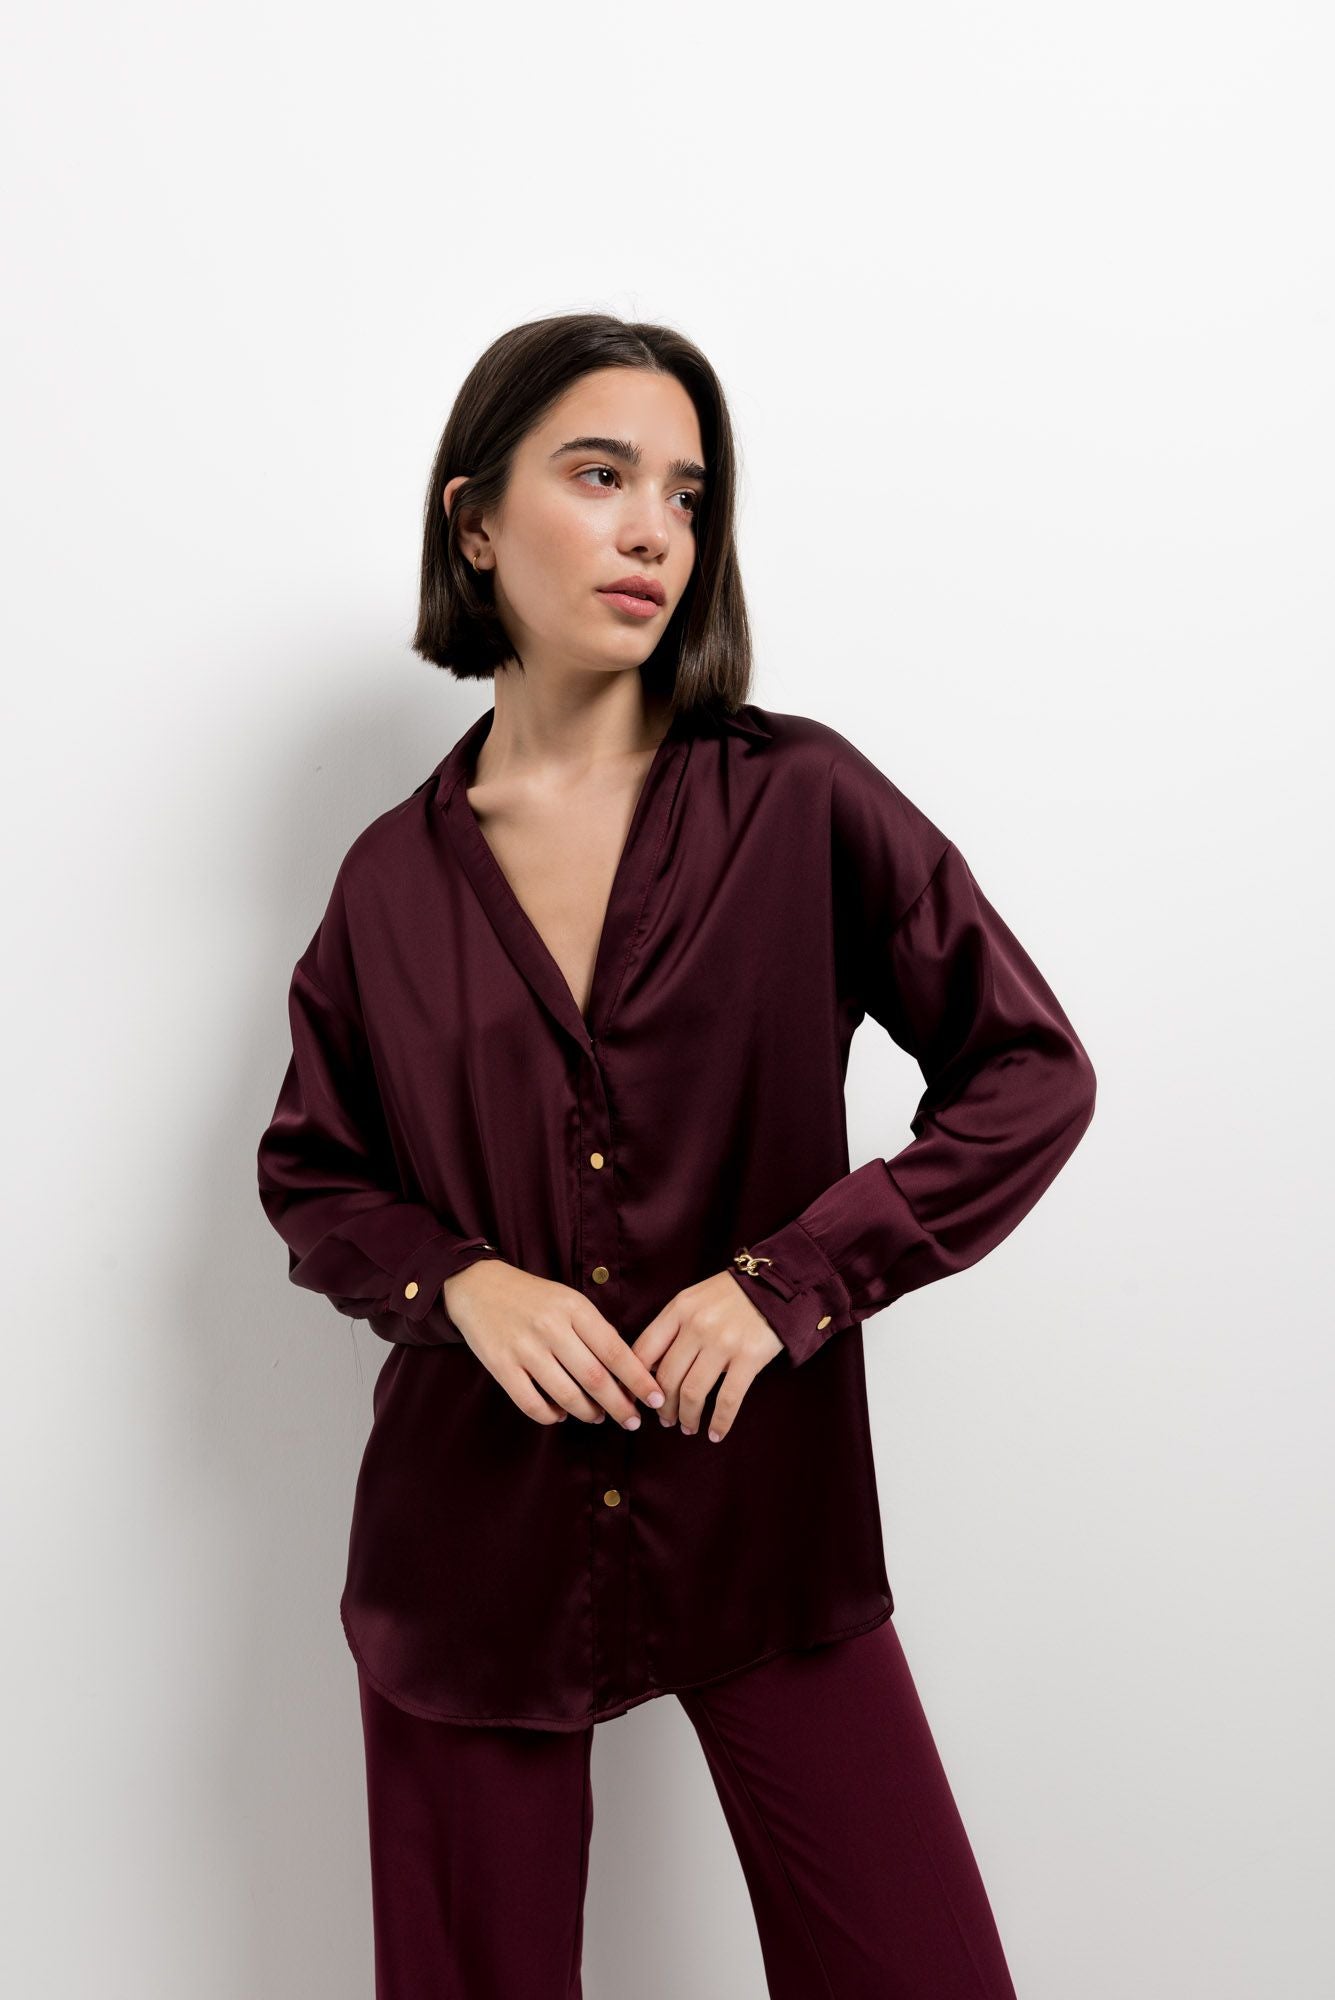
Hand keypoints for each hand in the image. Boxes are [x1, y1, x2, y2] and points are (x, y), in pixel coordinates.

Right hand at [440, 1260, 665, 1429]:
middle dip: (619, 1406)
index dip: (638, 1379)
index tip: (655, 1398)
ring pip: (566, 1395)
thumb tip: (627, 1373)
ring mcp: (524, 1348)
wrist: (479, 1286)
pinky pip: (532, 1404)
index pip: (615, 1350)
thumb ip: (596, 1331)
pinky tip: (560, 1414)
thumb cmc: (534, 1298)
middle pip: (594, 1378)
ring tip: (597, 1417)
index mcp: (574, 1308)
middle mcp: (551, 1327)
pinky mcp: (500, 1365)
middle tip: (632, 1421)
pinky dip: (551, 1416)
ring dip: (588, 1413)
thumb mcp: (570, 1301)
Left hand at [629, 1270, 783, 1442]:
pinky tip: (715, 1433)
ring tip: (688, 1427)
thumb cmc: (730, 1296)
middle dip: (662, 1407)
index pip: (643, 1351)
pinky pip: (728, 1399)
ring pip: (692, 1392)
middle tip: (665, 1419)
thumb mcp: (693, 1300)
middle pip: (666, 1378)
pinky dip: (719, 1422)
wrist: (775, 1285)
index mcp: (679, 1309)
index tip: (637, 1400)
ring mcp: (723, 1342)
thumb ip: (671, 1328)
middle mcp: (697, 1325)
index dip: (634, 1382)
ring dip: (687, 1417)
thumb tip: (651, 1370)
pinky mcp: (749, 1357)